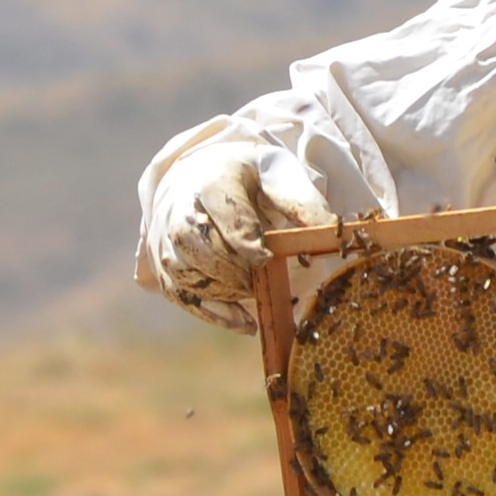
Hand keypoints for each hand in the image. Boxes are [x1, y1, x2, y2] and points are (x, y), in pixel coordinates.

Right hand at [150, 136, 316, 328]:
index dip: (246, 242)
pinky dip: (214, 314)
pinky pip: (183, 297)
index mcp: (211, 182)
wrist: (199, 178)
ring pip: (187, 274)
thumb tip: (331, 229)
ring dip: (225, 291)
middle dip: (234, 269)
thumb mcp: (275, 173)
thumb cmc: (246, 178)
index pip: (224, 216)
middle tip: (262, 278)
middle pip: (199, 247)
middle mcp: (178, 211)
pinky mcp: (164, 269)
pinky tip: (246, 321)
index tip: (266, 257)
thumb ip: (300, 199)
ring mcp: (166, 241)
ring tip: (253, 291)